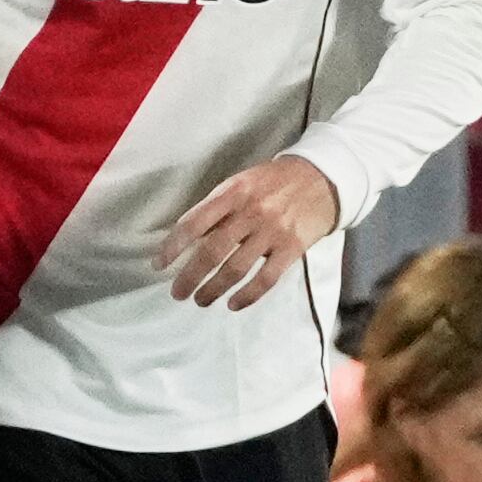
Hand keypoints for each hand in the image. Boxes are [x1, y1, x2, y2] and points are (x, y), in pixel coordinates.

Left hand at [160, 153, 340, 309]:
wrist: (322, 178)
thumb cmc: (273, 182)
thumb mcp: (241, 183)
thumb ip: (217, 208)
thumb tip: (188, 239)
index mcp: (232, 192)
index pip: (194, 223)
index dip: (173, 247)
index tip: (159, 265)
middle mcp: (251, 211)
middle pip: (212, 251)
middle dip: (190, 277)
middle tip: (177, 293)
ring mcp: (273, 231)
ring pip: (236, 269)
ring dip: (213, 290)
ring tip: (201, 300)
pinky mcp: (293, 247)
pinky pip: (266, 279)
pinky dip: (247, 296)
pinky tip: (233, 304)